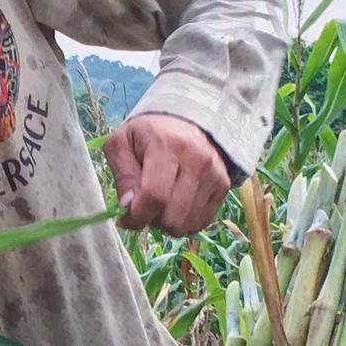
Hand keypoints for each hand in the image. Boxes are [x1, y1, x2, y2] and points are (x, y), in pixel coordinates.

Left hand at [106, 114, 232, 236]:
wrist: (185, 121)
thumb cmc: (148, 135)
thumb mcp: (121, 144)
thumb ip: (122, 176)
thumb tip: (127, 208)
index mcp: (167, 147)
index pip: (154, 196)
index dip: (137, 216)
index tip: (127, 216)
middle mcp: (197, 160)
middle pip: (173, 218)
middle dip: (152, 220)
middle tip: (144, 207)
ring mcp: (214, 174)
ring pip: (187, 224)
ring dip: (168, 222)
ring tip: (161, 203)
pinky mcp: (223, 185)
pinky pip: (201, 222)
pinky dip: (184, 220)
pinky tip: (176, 204)